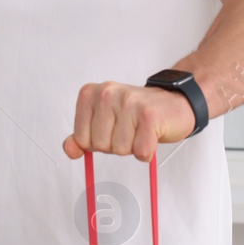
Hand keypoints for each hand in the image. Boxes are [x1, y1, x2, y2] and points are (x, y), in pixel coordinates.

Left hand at [62, 81, 195, 161]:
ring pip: (119, 149)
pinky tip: (151, 135)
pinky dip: (147, 151)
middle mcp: (107, 93)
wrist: (173, 103)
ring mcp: (128, 102)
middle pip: (99, 145)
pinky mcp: (149, 115)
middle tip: (129, 129)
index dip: (97, 142)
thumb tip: (70, 150)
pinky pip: (140, 151)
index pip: (81, 138)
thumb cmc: (136, 114)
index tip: (111, 129)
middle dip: (115, 145)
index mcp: (90, 93)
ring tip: (140, 130)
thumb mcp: (102, 121)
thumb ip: (82, 135)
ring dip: (132, 147)